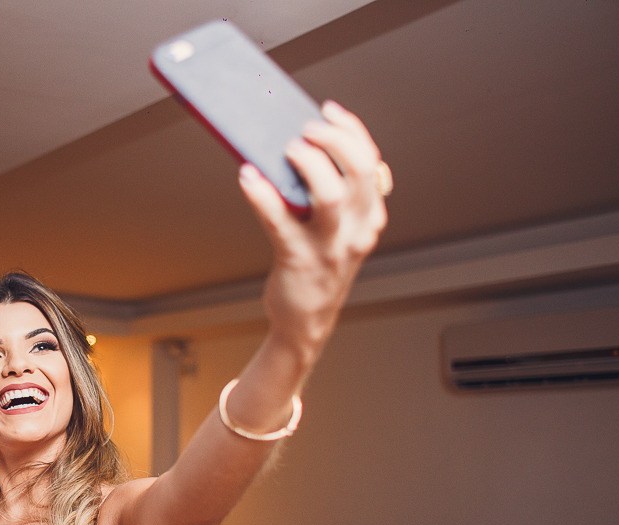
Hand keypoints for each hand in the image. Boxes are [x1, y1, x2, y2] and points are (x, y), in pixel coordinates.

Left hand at [241, 100, 388, 361]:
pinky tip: (247, 177)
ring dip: (309, 165)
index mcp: (369, 215)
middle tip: (306, 129)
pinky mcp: (298, 259)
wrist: (305, 320)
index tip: (328, 111)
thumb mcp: (340, 230)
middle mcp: (357, 229)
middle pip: (360, 171)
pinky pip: (280, 222)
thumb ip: (335, 195)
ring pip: (331, 196)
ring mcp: (329, 245)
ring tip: (287, 150)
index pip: (371, 162)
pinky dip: (262, 196)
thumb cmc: (316, 265)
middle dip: (335, 140)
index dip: (352, 130)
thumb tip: (297, 147)